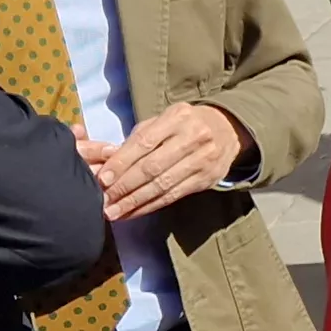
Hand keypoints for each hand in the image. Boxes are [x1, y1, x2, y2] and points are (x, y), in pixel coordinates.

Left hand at [77, 105, 250, 221]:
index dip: (122, 162)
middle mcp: (192, 138)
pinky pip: (173, 196)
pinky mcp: (206, 180)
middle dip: (125, 186)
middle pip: (153, 167)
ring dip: (135, 202)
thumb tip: (111, 163)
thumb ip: (140, 137)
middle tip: (104, 200)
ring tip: (114, 212)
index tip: (103, 179)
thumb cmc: (184, 125)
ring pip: (163, 185)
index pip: (144, 142)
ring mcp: (202, 160)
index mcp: (177, 118)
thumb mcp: (164, 120)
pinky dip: (150, 206)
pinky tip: (133, 212)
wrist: (227, 130)